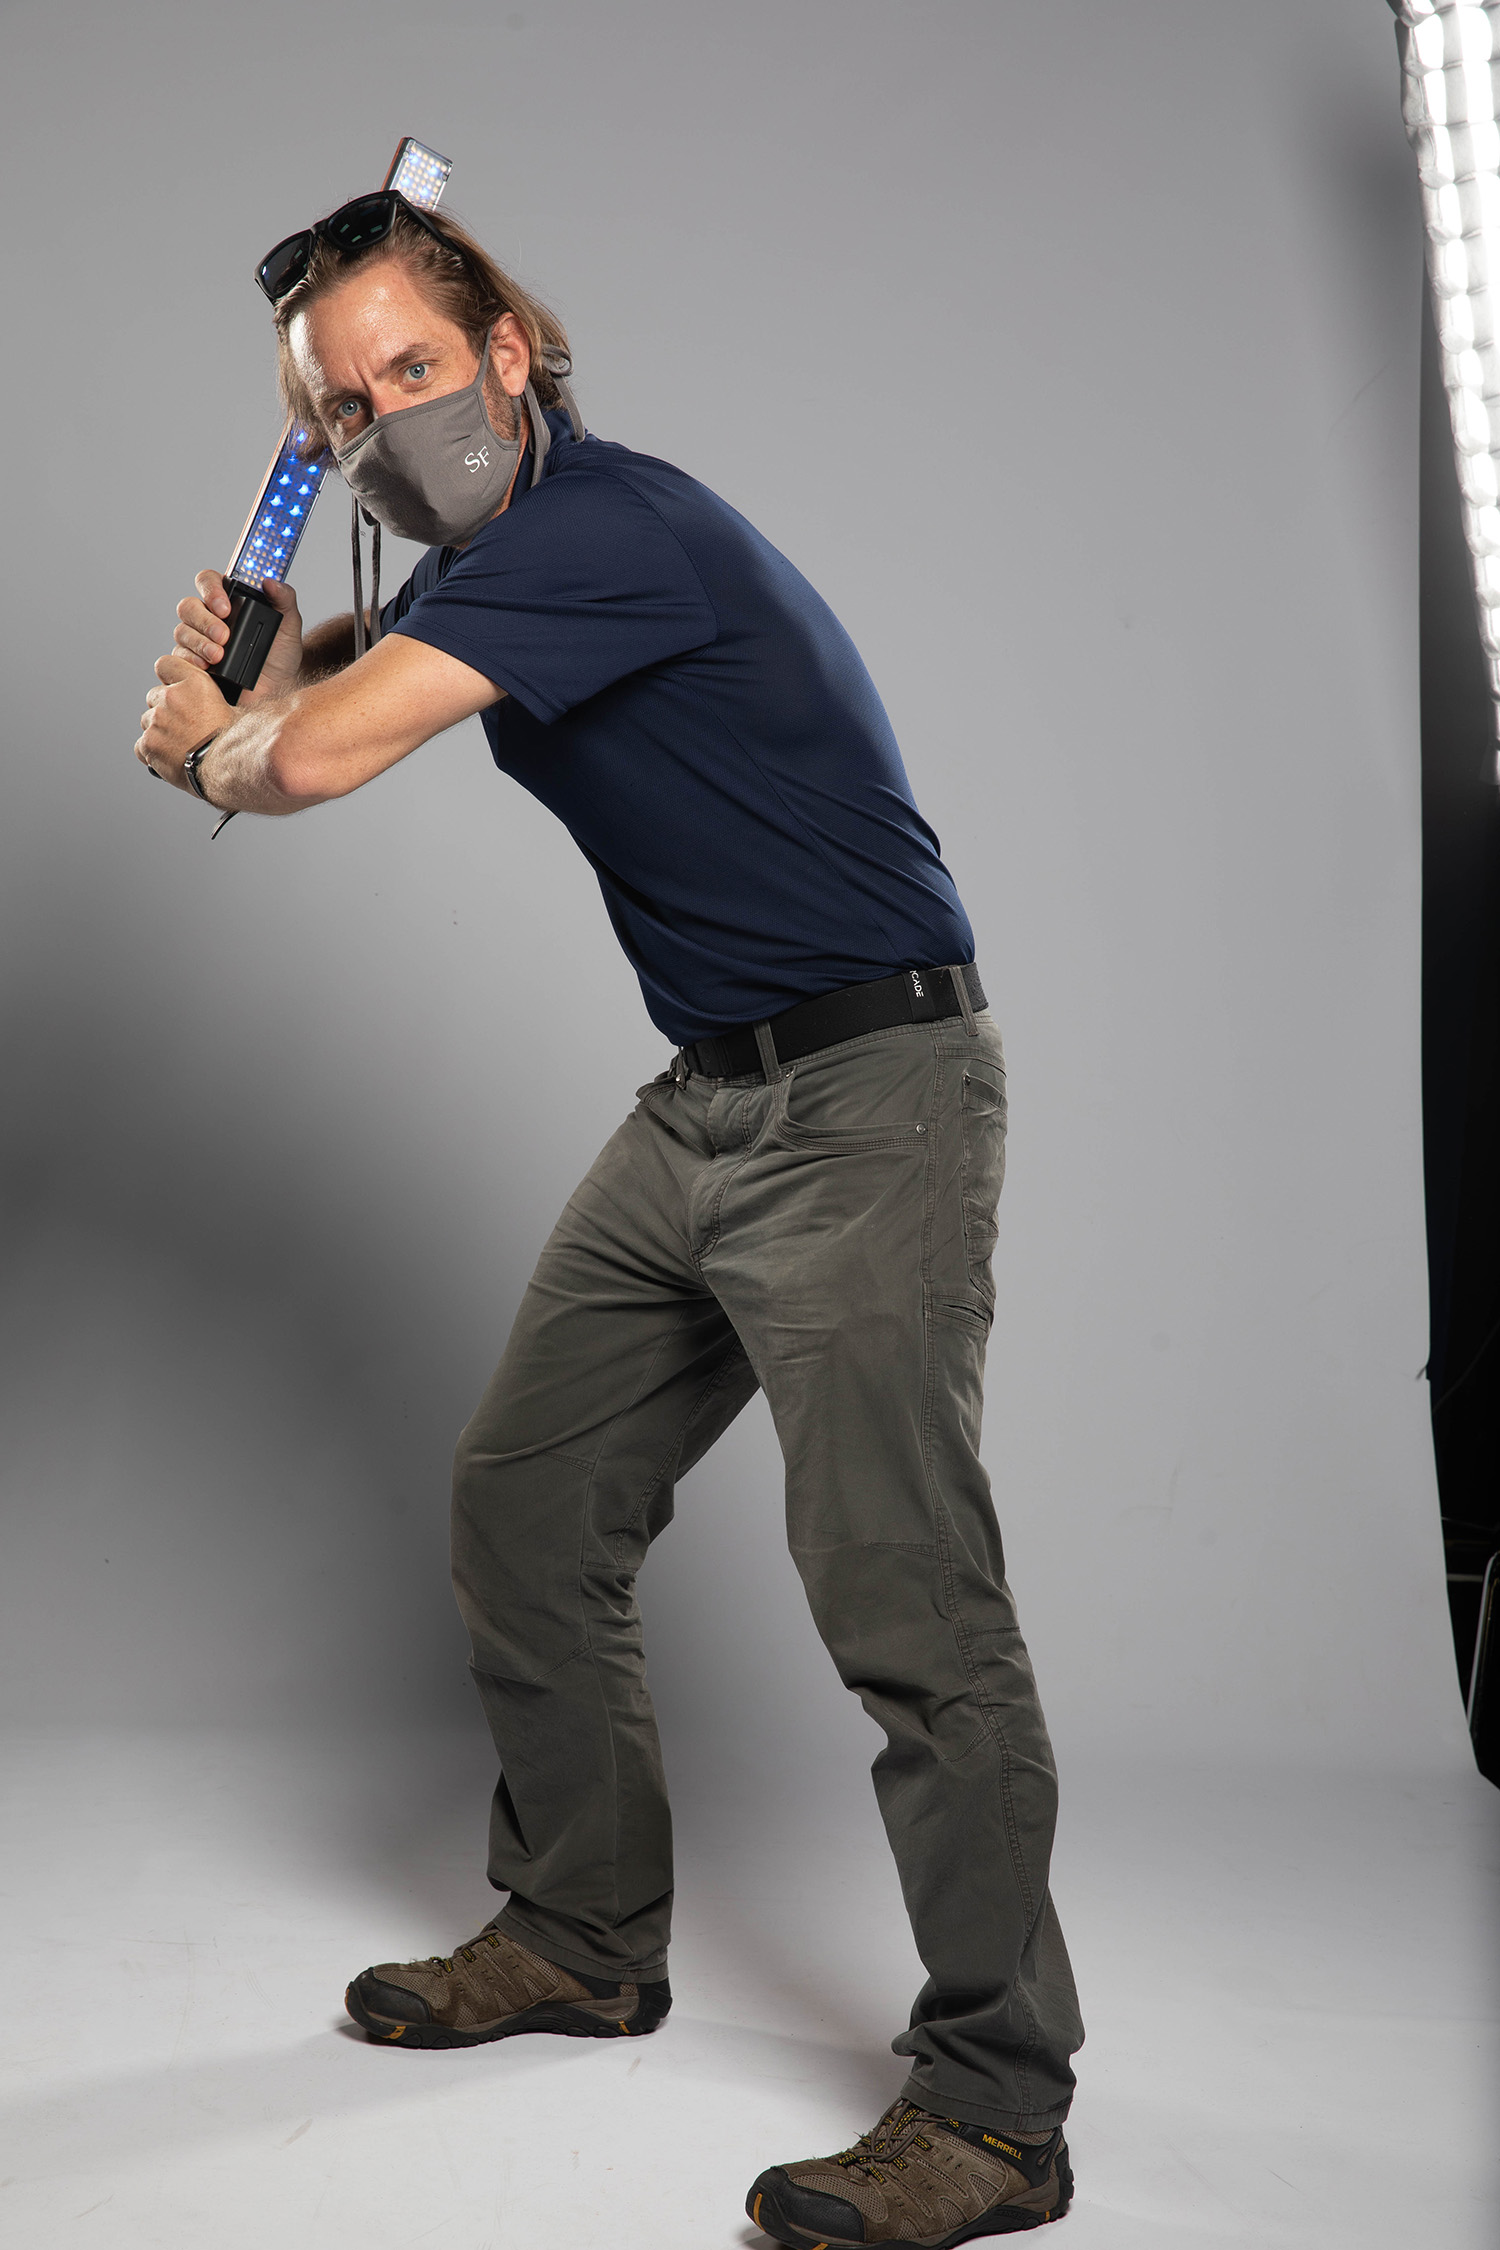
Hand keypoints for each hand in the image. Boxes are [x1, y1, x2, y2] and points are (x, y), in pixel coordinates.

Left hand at [135, 652, 231, 792]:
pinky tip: (170, 758)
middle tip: (183, 726)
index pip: (165, 664)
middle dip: (164, 710)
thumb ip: (216, 699)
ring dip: (158, 732)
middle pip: (154, 696)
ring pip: (147, 722)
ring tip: (179, 746)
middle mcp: (172, 697)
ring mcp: (157, 721)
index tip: (173, 687)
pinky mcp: (149, 743)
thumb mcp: (235, 710)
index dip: (168, 677)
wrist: (226, 768)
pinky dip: (152, 752)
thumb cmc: (234, 744)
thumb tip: (232, 698)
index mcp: (194, 683)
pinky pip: (141, 746)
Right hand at [173, 569, 303, 700]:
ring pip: (182, 630)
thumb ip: (284, 599)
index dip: (211, 589)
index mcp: (229, 600)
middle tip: (223, 635)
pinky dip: (192, 659)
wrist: (277, 692)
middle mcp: (209, 617)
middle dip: (205, 620)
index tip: (224, 607)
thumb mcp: (289, 625)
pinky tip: (207, 666)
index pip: (208, 581)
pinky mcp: (192, 662)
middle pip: (188, 606)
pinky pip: (179, 656)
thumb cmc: (280, 657)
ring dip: (199, 642)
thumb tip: (270, 580)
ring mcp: (198, 639)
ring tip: (219, 655)